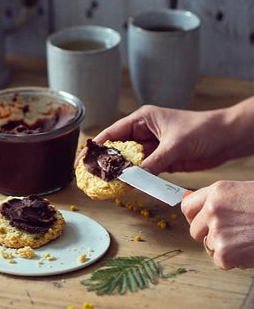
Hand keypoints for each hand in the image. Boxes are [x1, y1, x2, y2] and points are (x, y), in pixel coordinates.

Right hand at [90, 99, 252, 174]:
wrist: (226, 139)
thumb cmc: (202, 130)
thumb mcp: (175, 145)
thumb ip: (152, 162)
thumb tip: (131, 179)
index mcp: (141, 120)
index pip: (111, 133)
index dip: (95, 147)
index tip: (83, 160)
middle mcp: (142, 133)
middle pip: (116, 149)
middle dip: (104, 162)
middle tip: (89, 177)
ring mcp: (150, 148)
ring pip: (128, 162)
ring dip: (118, 173)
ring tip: (104, 186)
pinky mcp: (159, 161)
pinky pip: (141, 171)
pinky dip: (134, 180)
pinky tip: (125, 188)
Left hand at [181, 180, 253, 268]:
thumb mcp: (244, 193)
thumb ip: (220, 201)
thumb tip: (199, 210)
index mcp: (217, 192)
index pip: (187, 206)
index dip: (194, 217)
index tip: (201, 222)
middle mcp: (213, 209)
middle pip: (195, 230)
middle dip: (210, 235)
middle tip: (233, 235)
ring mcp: (218, 231)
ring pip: (208, 246)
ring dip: (224, 248)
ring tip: (247, 240)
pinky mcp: (225, 253)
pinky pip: (220, 261)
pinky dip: (234, 261)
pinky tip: (250, 250)